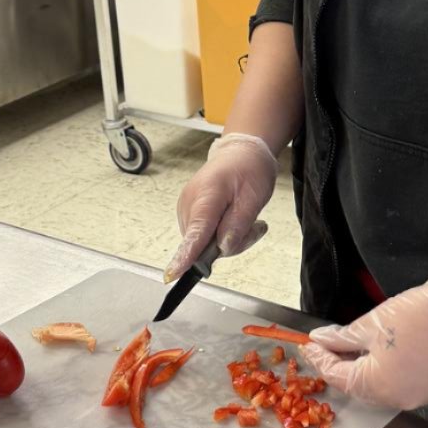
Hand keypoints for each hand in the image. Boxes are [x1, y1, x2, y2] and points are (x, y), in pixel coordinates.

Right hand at [165, 133, 277, 280]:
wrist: (241, 153)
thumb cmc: (249, 169)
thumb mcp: (254, 197)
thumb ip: (238, 224)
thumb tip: (223, 248)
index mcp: (206, 196)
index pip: (195, 233)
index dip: (186, 256)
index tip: (173, 274)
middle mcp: (190, 203)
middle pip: (203, 244)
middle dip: (230, 244)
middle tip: (254, 226)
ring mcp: (187, 209)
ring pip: (204, 244)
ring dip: (228, 240)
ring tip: (246, 219)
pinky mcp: (189, 214)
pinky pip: (204, 237)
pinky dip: (221, 234)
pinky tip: (234, 220)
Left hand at [303, 265, 427, 410]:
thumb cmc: (421, 314)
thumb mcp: (372, 323)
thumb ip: (342, 337)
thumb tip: (321, 341)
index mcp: (377, 385)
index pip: (337, 376)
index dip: (320, 358)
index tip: (309, 344)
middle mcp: (396, 400)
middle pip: (358, 386)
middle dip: (340, 366)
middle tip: (328, 346)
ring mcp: (418, 397)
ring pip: (380, 388)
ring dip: (363, 370)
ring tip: (352, 348)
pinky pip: (400, 385)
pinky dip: (386, 373)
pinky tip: (382, 354)